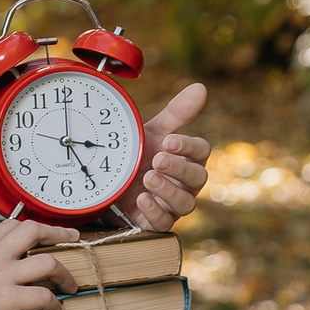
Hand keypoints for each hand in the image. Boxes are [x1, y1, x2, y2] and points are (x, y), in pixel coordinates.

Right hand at [0, 217, 80, 309]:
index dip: (33, 227)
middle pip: (34, 231)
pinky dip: (55, 306)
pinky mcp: (9, 300)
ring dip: (65, 275)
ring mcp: (3, 276)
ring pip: (48, 262)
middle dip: (59, 234)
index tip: (44, 233)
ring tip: (69, 286)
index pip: (11, 226)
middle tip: (73, 239)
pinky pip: (44, 297)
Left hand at [128, 82, 211, 232]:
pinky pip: (164, 222)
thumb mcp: (152, 133)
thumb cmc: (137, 155)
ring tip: (147, 179)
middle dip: (178, 168)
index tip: (168, 140)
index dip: (188, 146)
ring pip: (184, 202)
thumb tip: (201, 87)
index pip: (201, 151)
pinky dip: (154, 211)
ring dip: (167, 190)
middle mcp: (186, 183)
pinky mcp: (157, 222)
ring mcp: (173, 204)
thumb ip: (176, 114)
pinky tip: (142, 199)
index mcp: (188, 158)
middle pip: (198, 177)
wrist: (108, 181)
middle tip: (157, 160)